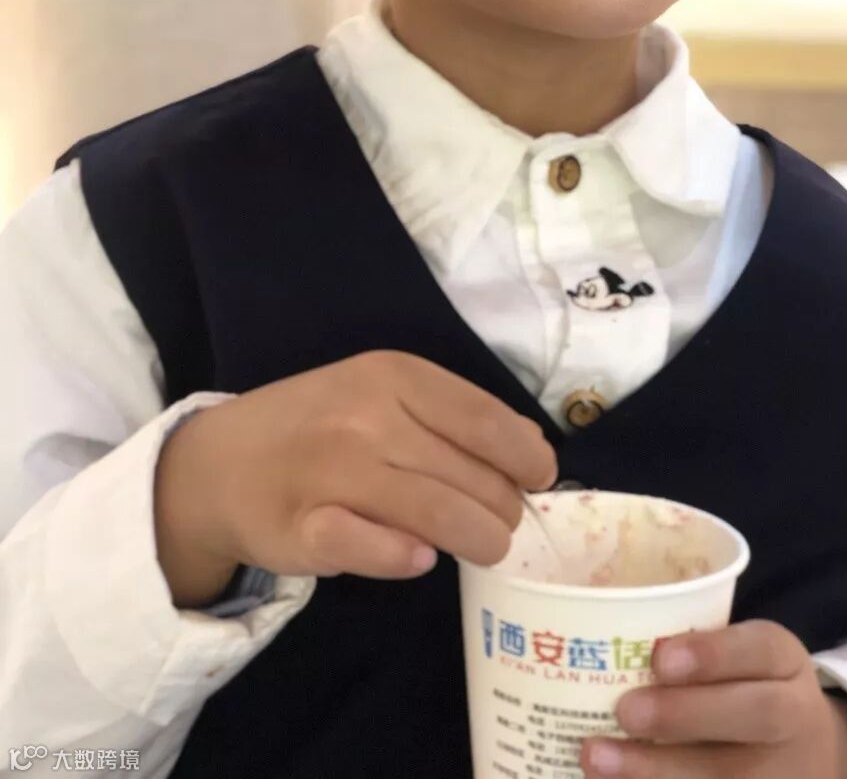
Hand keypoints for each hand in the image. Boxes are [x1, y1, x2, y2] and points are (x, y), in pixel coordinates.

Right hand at [153, 349, 557, 604]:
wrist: (218, 462)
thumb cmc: (319, 425)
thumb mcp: (381, 394)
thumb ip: (451, 415)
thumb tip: (533, 450)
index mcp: (393, 375)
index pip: (486, 421)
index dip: (527, 458)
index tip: (542, 481)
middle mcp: (366, 417)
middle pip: (471, 476)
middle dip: (503, 510)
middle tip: (504, 525)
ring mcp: (331, 472)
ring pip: (437, 513)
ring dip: (477, 540)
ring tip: (485, 549)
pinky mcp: (302, 528)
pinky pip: (371, 548)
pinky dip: (404, 557)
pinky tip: (420, 559)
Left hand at [579, 619, 846, 777]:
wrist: (809, 755)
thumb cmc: (744, 688)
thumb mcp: (740, 657)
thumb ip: (691, 647)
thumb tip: (596, 630)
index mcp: (784, 662)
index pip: (760, 648)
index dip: (713, 654)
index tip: (661, 657)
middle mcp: (793, 717)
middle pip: (755, 715)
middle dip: (684, 714)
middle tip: (624, 709)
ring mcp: (781, 771)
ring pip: (727, 774)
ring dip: (656, 769)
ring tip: (596, 757)